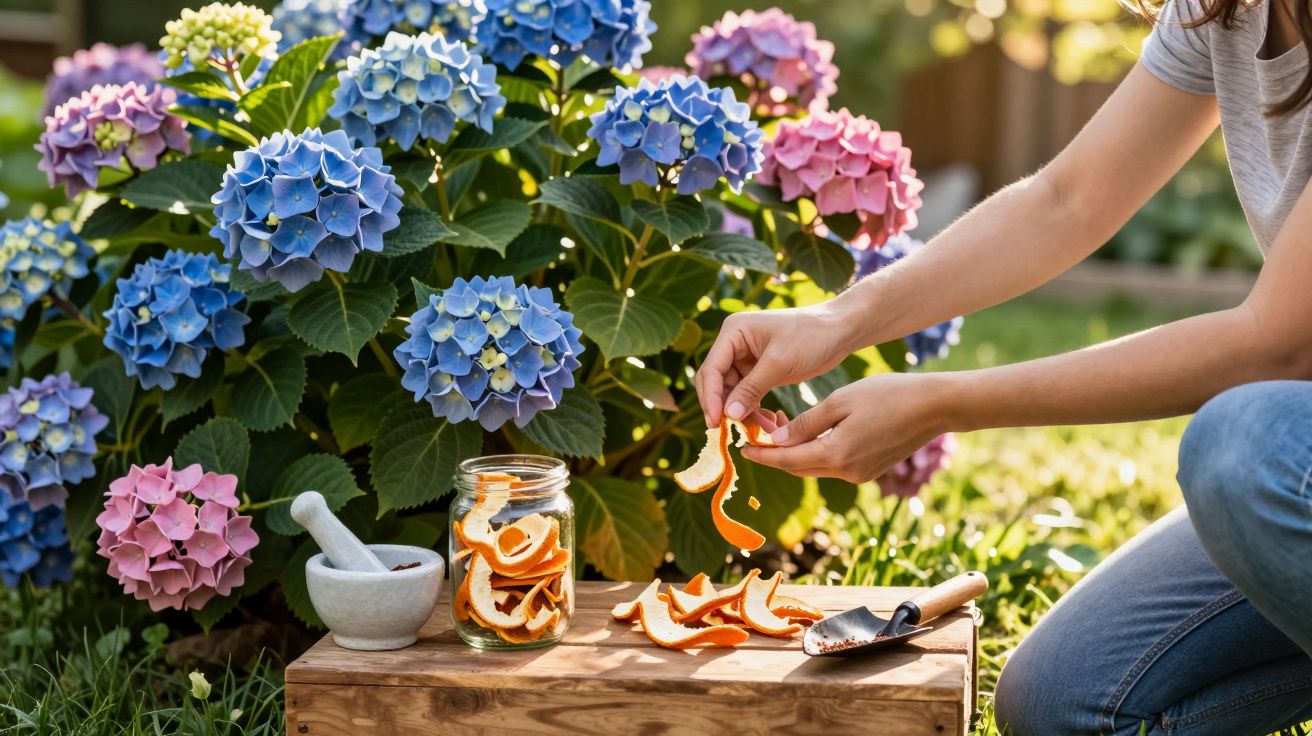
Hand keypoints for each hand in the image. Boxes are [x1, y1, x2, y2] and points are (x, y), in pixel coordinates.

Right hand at [695, 303, 860, 427]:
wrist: (840, 331)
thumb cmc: (811, 336)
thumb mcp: (779, 363)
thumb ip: (751, 388)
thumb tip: (728, 415)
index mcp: (734, 332)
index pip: (712, 369)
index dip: (710, 398)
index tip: (715, 423)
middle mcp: (735, 343)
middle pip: (717, 382)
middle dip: (724, 407)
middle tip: (730, 431)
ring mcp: (746, 357)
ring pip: (733, 392)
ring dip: (743, 412)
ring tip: (762, 429)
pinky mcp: (759, 369)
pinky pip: (748, 394)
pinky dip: (755, 409)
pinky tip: (768, 422)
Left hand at [742, 372, 950, 482]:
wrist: (934, 406)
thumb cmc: (887, 395)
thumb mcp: (840, 401)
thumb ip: (805, 423)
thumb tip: (778, 441)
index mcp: (835, 454)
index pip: (786, 460)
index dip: (762, 455)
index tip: (741, 449)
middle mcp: (846, 472)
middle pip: (799, 468)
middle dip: (777, 454)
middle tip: (758, 434)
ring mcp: (861, 474)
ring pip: (817, 467)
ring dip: (798, 452)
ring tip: (783, 427)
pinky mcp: (871, 470)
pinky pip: (834, 464)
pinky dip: (819, 452)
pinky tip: (813, 433)